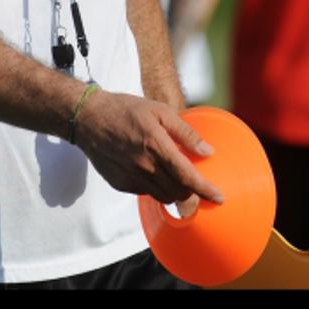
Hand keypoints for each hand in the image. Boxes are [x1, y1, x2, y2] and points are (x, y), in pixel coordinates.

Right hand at [74, 90, 225, 205]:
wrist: (88, 118)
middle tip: (200, 187)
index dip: (206, 190)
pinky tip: (153, 172)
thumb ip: (186, 133)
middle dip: (192, 194)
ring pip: (162, 197)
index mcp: (157, 146)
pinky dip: (155, 187)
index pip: (187, 177)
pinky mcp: (120, 183)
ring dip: (175, 193)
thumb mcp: (160, 111)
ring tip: (178, 180)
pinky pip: (145, 192)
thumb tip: (208, 151)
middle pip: (177, 193)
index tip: (220, 198)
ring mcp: (130, 177)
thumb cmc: (127, 110)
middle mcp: (144, 166)